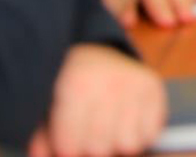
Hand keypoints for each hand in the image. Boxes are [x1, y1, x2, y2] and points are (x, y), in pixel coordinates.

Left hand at [36, 44, 165, 156]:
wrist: (97, 49)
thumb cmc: (70, 83)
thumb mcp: (48, 104)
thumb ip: (44, 136)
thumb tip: (41, 156)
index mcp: (75, 85)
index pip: (70, 146)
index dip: (67, 150)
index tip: (67, 143)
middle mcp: (108, 83)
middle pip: (99, 149)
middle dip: (91, 149)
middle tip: (88, 136)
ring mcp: (135, 85)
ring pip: (128, 145)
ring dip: (116, 144)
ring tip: (108, 130)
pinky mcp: (154, 88)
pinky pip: (150, 134)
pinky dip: (139, 136)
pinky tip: (127, 124)